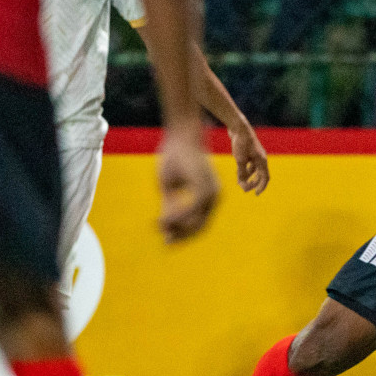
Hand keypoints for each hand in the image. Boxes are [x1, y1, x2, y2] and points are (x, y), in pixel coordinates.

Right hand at [156, 124, 218, 241]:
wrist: (181, 134)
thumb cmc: (174, 157)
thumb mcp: (170, 187)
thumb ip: (170, 206)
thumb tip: (165, 227)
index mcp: (208, 196)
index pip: (198, 223)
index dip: (182, 233)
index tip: (167, 238)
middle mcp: (214, 196)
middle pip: (199, 226)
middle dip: (182, 235)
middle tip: (165, 241)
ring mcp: (212, 192)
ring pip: (197, 221)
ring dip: (178, 227)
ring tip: (161, 228)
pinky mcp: (205, 187)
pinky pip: (192, 209)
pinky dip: (178, 216)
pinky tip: (163, 219)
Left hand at [230, 124, 269, 194]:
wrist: (238, 128)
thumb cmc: (241, 143)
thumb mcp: (240, 160)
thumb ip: (242, 173)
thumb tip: (242, 183)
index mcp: (262, 160)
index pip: (265, 177)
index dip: (261, 187)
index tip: (256, 194)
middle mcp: (260, 158)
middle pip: (260, 175)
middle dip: (253, 183)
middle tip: (244, 188)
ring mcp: (255, 155)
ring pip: (254, 170)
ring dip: (248, 177)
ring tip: (239, 181)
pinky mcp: (249, 152)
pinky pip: (249, 165)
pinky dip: (245, 170)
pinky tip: (237, 171)